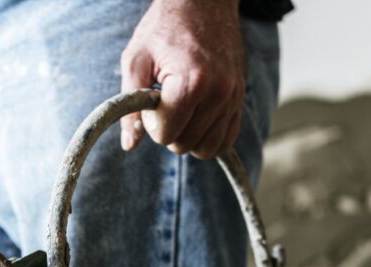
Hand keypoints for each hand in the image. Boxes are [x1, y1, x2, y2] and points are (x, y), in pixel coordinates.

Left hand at [119, 0, 244, 158]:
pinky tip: (197, 120)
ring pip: (206, 149)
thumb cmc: (165, 28)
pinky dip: (209, 138)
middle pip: (184, 144)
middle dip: (169, 130)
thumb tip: (130, 144)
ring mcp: (233, 98)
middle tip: (165, 101)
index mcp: (191, 83)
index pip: (165, 135)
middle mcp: (218, 94)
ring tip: (181, 110)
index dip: (151, 122)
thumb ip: (130, 105)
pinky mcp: (240, 100)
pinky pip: (227, 141)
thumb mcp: (136, 59)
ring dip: (188, 137)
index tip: (152, 98)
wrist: (204, 4)